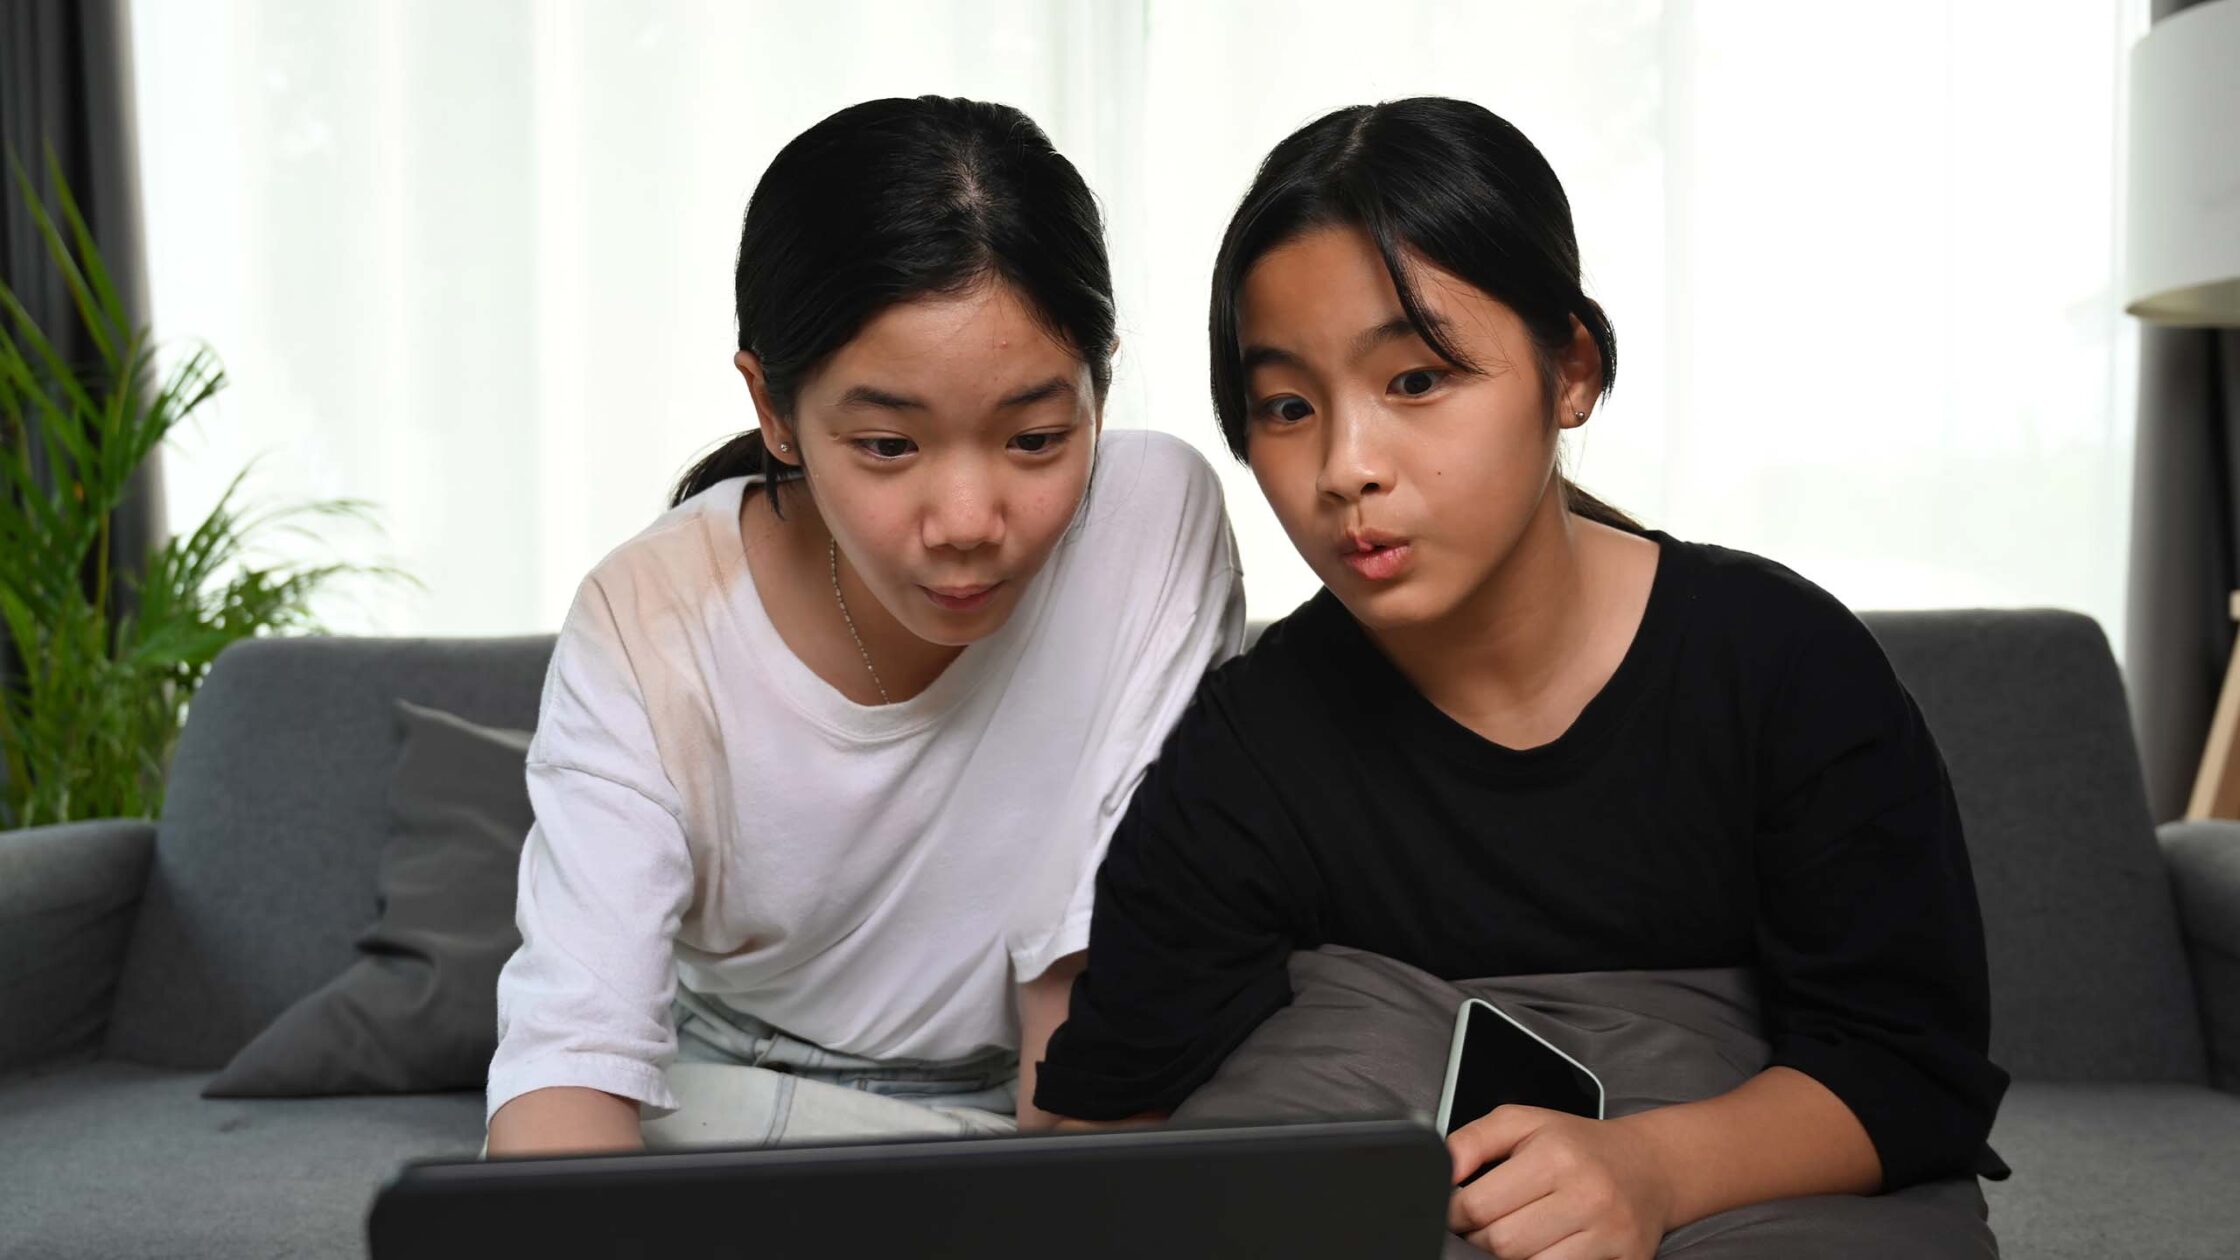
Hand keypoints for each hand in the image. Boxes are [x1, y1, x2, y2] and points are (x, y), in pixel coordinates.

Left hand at [1446, 1105, 1672, 1259]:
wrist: (1649, 1166)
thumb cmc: (1576, 1146)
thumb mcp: (1522, 1123)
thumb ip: (1471, 1141)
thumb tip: (1441, 1170)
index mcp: (1555, 1156)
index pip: (1477, 1206)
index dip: (1454, 1214)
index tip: (1458, 1212)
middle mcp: (1587, 1194)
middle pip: (1502, 1244)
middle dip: (1481, 1239)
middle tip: (1485, 1226)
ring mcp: (1610, 1232)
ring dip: (1511, 1258)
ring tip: (1515, 1236)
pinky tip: (1543, 1248)